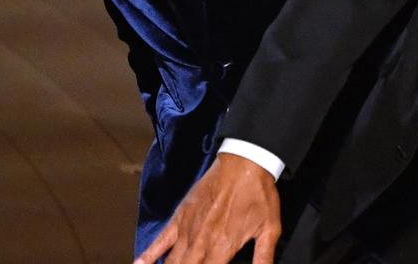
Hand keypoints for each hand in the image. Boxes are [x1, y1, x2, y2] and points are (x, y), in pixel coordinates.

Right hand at [134, 153, 281, 263]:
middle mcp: (201, 242)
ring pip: (171, 263)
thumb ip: (264, 258)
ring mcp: (187, 230)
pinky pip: (160, 241)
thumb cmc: (259, 196)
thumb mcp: (270, 229)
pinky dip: (148, 255)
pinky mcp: (179, 217)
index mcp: (223, 248)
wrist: (244, 162)